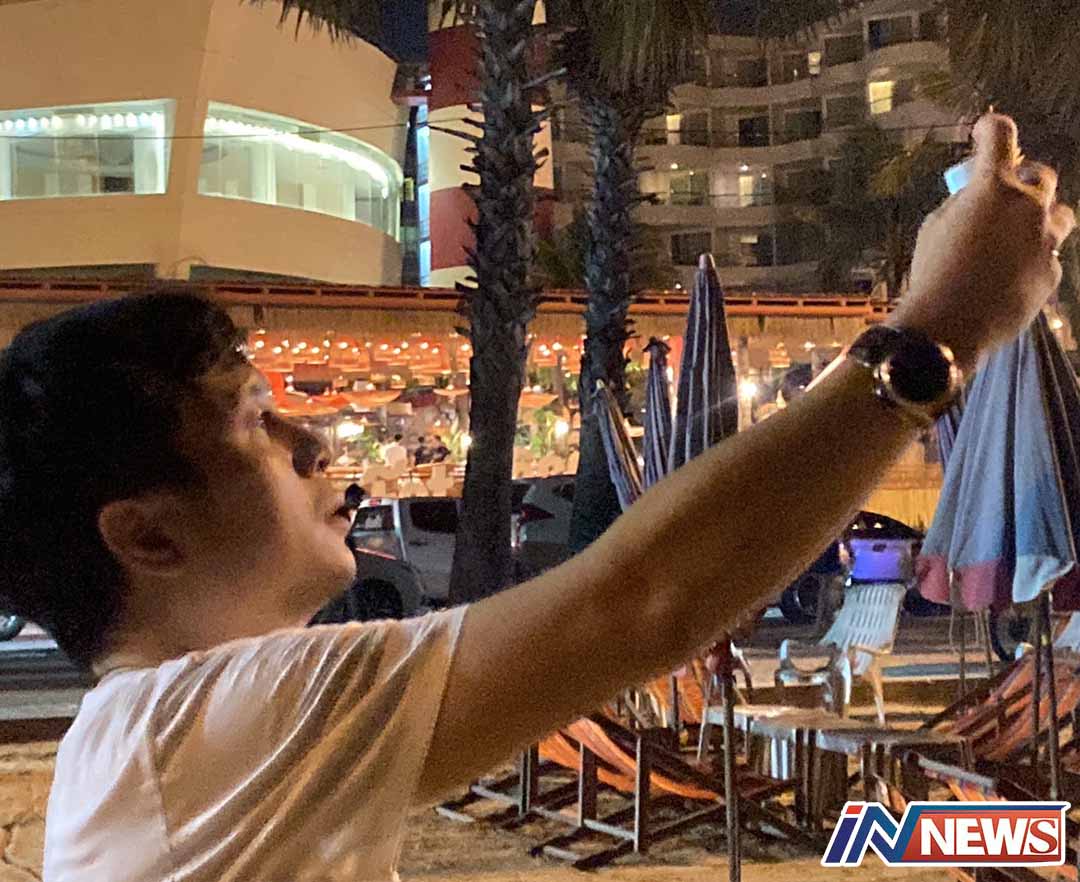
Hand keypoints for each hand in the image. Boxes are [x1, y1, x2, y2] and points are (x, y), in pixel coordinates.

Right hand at [893, 113, 1075, 370]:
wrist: (948, 328)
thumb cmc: (932, 275)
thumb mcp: (934, 229)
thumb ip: (961, 205)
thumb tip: (975, 199)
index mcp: (992, 189)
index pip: (1000, 136)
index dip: (991, 129)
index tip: (985, 132)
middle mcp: (1027, 207)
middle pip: (1042, 176)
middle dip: (1025, 181)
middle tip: (1006, 194)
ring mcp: (1045, 241)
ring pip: (1060, 216)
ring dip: (1040, 221)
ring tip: (1014, 241)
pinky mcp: (1052, 272)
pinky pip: (1048, 258)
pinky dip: (1032, 262)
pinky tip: (1007, 280)